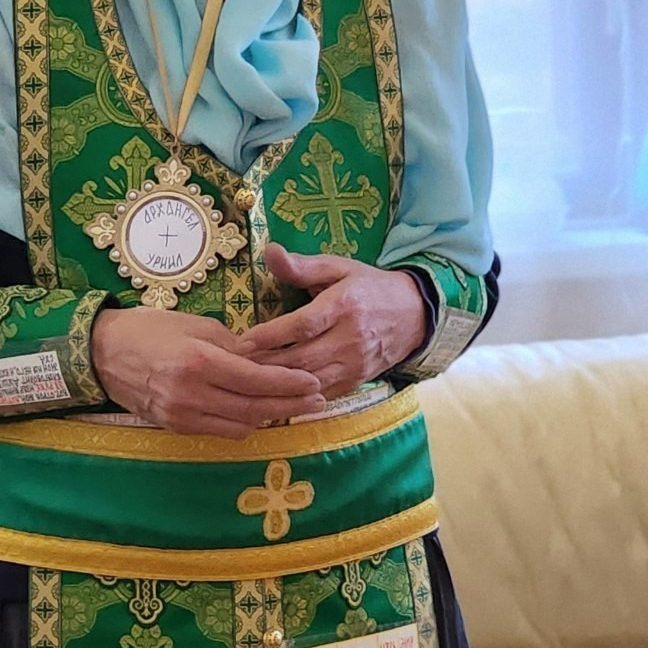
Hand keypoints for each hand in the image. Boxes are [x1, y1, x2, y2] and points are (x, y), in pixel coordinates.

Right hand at [92, 300, 325, 438]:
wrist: (100, 354)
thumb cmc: (148, 328)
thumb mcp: (193, 325)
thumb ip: (231, 345)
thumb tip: (264, 358)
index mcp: (199, 361)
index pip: (256, 379)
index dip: (289, 384)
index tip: (313, 383)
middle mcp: (192, 393)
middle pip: (254, 408)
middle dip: (290, 405)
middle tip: (318, 400)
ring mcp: (182, 414)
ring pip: (241, 425)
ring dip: (271, 417)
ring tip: (294, 406)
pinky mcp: (175, 426)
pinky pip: (220, 430)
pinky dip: (243, 423)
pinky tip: (258, 413)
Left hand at [231, 243, 428, 397]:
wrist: (415, 315)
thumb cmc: (368, 287)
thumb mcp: (338, 268)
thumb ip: (302, 265)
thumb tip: (270, 251)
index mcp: (344, 305)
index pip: (302, 325)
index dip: (270, 336)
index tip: (241, 341)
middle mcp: (350, 338)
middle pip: (302, 359)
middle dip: (265, 365)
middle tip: (232, 366)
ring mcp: (355, 364)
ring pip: (310, 381)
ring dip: (277, 384)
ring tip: (246, 382)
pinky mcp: (357, 382)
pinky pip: (322, 394)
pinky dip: (297, 396)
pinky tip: (273, 395)